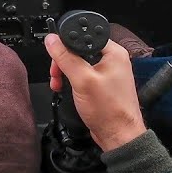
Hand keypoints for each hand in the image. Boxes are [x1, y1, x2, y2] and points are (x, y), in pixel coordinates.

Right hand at [45, 35, 146, 151]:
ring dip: (64, 72)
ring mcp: (107, 72)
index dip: (67, 43)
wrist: (119, 136)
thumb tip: (52, 40)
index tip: (56, 55)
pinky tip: (65, 89)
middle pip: (79, 49)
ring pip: (78, 62)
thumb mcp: (82, 80)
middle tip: (56, 73)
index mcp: (113, 52)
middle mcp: (112, 60)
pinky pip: (82, 75)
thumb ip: (66, 57)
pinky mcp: (102, 84)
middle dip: (63, 61)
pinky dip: (71, 80)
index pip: (84, 36)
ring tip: (58, 84)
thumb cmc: (110, 111)